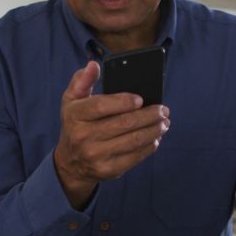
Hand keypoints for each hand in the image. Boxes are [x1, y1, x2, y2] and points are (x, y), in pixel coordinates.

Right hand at [54, 61, 170, 208]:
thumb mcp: (72, 100)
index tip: (141, 99)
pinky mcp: (108, 170)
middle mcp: (83, 136)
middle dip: (149, 115)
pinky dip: (150, 146)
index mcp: (74, 115)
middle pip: (124, 123)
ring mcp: (96, 155)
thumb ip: (82, 80)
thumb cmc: (76, 124)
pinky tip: (156, 137)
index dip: (123, 101)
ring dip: (154, 130)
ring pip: (134, 140)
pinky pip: (135, 157)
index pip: (101, 106)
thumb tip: (94, 65)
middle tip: (163, 109)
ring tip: (165, 122)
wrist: (70, 163)